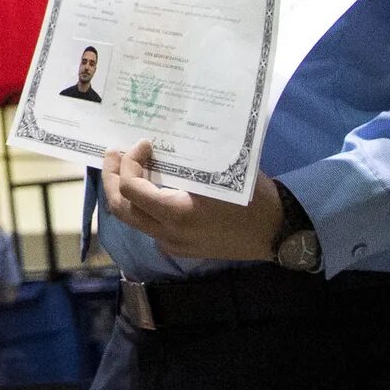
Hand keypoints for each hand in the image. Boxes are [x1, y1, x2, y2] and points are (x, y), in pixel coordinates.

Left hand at [98, 141, 282, 261]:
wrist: (278, 233)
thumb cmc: (254, 199)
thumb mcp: (220, 173)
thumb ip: (187, 163)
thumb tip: (161, 141)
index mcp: (178, 213)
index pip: (130, 188)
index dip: (129, 162)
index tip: (143, 144)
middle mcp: (169, 233)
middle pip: (120, 208)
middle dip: (111, 178)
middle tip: (113, 154)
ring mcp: (173, 245)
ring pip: (132, 219)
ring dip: (124, 192)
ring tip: (125, 167)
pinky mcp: (181, 249)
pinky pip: (150, 227)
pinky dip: (142, 205)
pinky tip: (150, 187)